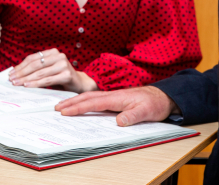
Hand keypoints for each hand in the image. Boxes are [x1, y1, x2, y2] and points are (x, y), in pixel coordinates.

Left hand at [9, 48, 97, 92]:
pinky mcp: (67, 74)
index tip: (11, 73)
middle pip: (35, 64)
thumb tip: (16, 73)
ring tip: (17, 83)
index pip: (33, 58)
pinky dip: (36, 83)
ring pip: (40, 72)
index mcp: (53, 52)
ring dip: (26, 79)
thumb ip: (37, 69)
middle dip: (21, 73)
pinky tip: (28, 86)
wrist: (79, 84)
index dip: (21, 66)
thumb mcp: (48, 71)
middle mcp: (59, 56)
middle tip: (12, 79)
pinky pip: (48, 80)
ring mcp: (64, 64)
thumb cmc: (61, 77)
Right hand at [55, 86, 178, 126]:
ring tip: (63, 105)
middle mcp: (112, 95)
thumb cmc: (154, 103)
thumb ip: (133, 116)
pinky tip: (81, 104)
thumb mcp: (146, 112)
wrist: (163, 96)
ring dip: (76, 100)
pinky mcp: (115, 99)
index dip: (78, 107)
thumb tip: (118, 122)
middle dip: (71, 102)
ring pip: (90, 97)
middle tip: (56, 107)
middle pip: (87, 97)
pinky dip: (85, 101)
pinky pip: (96, 99)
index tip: (65, 111)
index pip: (93, 103)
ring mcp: (113, 97)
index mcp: (116, 98)